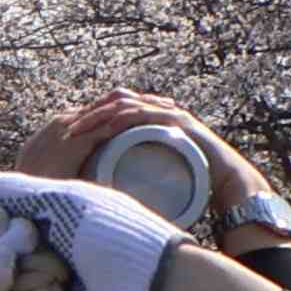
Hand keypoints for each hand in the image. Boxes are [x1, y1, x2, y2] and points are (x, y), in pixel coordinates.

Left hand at [26, 85, 289, 225]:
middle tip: (66, 130)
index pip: (111, 109)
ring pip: (125, 105)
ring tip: (79, 131)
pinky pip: (145, 114)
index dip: (87, 119)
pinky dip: (123, 120)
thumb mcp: (151, 172)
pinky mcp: (178, 120)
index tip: (64, 134)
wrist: (226, 183)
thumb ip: (130, 170)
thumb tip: (100, 188)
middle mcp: (158, 109)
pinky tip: (107, 130)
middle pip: (114, 102)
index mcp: (149, 119)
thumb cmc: (189, 180)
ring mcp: (168, 112)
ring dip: (99, 116)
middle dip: (88, 114)